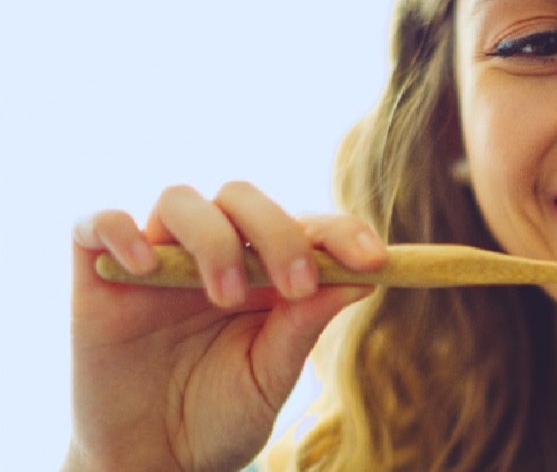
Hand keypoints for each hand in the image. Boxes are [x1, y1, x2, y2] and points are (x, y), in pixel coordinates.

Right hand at [64, 181, 385, 471]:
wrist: (155, 461)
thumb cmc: (221, 415)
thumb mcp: (271, 375)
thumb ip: (305, 325)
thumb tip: (363, 278)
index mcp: (264, 269)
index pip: (305, 225)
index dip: (342, 232)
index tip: (374, 260)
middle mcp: (213, 251)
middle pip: (242, 197)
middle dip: (279, 232)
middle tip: (297, 287)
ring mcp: (156, 259)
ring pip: (180, 200)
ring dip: (213, 239)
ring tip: (224, 298)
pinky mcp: (99, 276)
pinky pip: (96, 223)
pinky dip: (119, 230)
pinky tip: (144, 266)